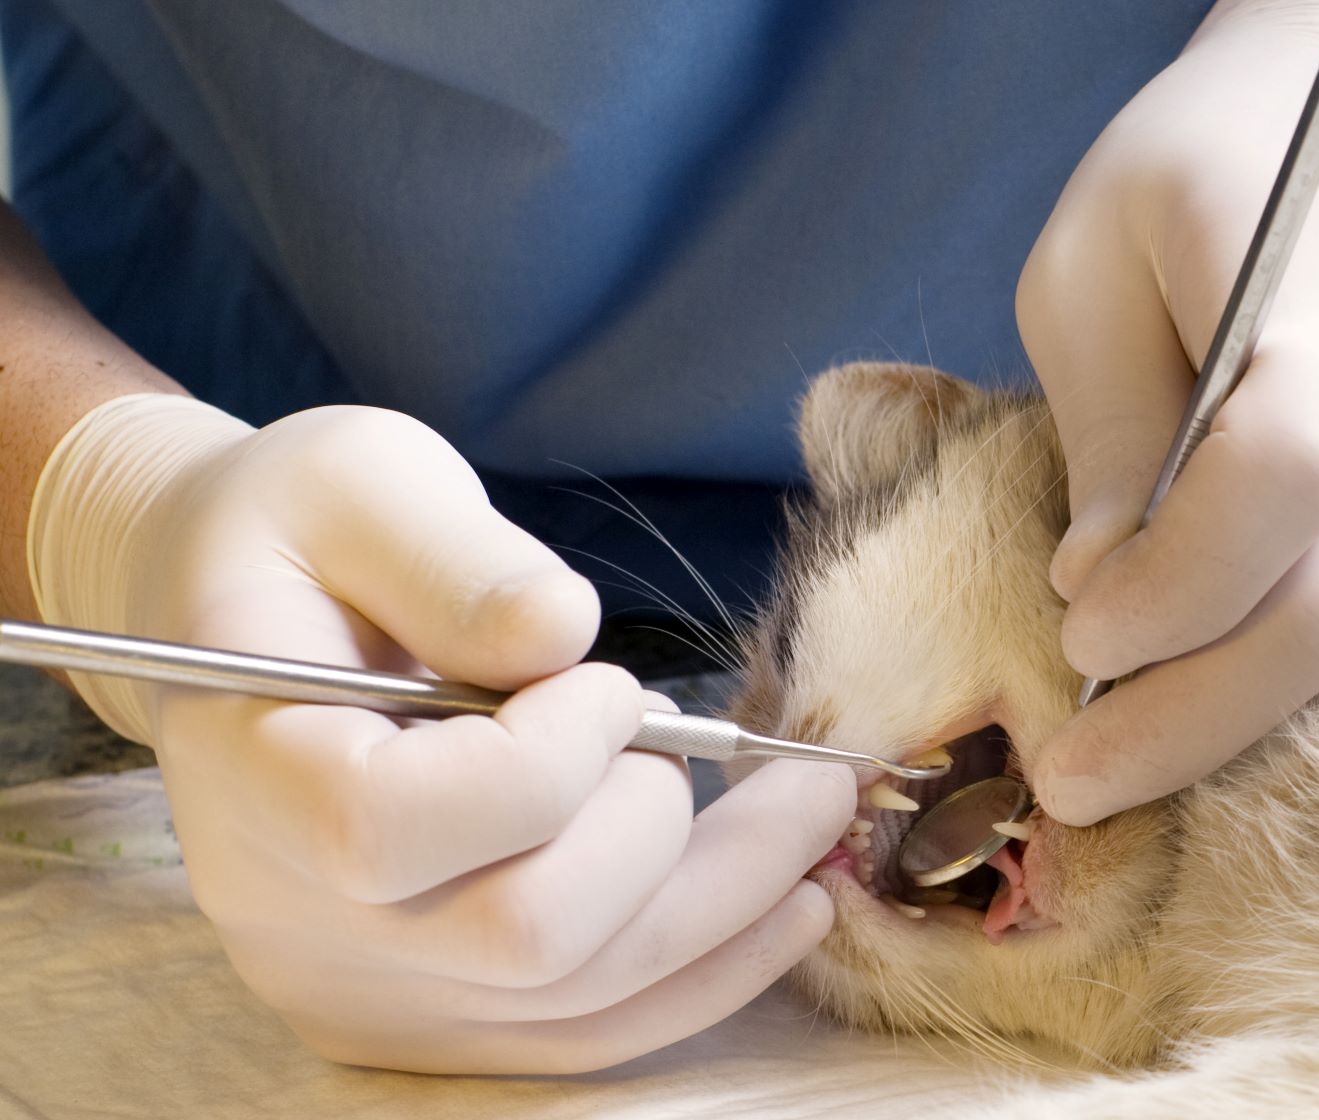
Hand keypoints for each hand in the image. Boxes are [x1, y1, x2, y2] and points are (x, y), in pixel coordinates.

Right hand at [30, 398, 854, 1071]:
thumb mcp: (363, 485)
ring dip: (729, 911)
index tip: (607, 681)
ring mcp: (365, 984)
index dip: (541, 758)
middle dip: (674, 839)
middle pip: (522, 939)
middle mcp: (295, 917)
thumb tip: (563, 637)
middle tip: (735, 747)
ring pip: (578, 1000)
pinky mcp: (430, 1008)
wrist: (245, 622)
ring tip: (816, 819)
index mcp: (254, 775)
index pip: (394, 826)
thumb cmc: (301, 535)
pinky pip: (581, 1031)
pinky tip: (786, 909)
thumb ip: (451, 558)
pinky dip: (701, 973)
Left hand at [1017, 0, 1318, 824]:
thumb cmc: (1201, 170)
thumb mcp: (1090, 263)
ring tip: (1127, 739)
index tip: (1078, 632)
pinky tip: (1219, 675)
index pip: (1286, 474)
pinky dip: (1305, 661)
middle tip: (1074, 784)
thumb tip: (1095, 586)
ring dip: (1243, 707)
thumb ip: (1105, 426)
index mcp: (1318, 293)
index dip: (1178, 586)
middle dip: (1194, 719)